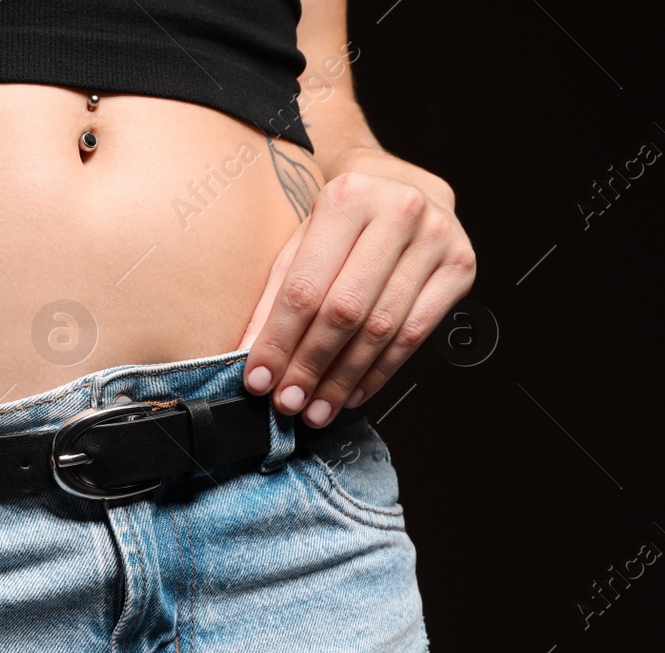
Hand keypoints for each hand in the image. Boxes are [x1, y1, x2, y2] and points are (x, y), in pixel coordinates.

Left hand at [238, 148, 476, 425]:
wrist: (400, 185)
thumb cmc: (341, 220)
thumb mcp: (298, 242)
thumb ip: (273, 296)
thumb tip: (250, 356)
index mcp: (348, 197)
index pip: (305, 287)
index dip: (279, 341)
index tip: (260, 379)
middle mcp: (399, 210)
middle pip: (346, 310)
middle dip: (311, 365)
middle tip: (289, 401)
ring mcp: (438, 237)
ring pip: (382, 328)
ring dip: (344, 378)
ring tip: (317, 408)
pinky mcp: (461, 266)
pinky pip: (416, 334)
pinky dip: (380, 371)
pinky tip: (353, 391)